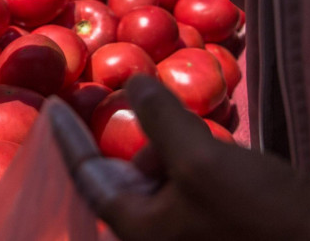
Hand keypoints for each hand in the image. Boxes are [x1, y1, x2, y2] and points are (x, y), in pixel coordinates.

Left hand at [47, 75, 309, 240]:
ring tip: (207, 142)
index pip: (88, 179)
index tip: (52, 107)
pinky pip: (187, 186)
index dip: (68, 140)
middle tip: (156, 111)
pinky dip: (193, 161)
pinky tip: (219, 151)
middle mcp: (155, 237)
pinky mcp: (213, 228)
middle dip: (141, 142)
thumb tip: (136, 83)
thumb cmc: (257, 211)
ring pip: (161, 179)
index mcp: (139, 230)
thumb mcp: (200, 158)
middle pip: (127, 178)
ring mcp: (186, 234)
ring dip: (175, 151)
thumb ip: (160, 118)